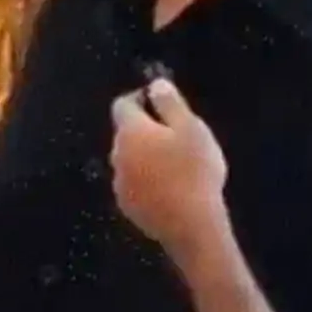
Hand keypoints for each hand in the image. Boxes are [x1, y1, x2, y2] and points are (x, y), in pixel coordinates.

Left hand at [110, 79, 228, 260]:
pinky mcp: (127, 206)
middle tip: (177, 137)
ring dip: (145, 157)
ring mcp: (119, 182)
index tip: (162, 103)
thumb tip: (155, 85)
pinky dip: (146, 180)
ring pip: (129, 160)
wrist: (191, 226)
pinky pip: (134, 183)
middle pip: (126, 133)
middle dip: (146, 129)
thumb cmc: (194, 171)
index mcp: (130, 132)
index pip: (122, 104)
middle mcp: (117, 154)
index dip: (140, 99)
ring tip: (177, 165)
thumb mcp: (191, 129)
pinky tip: (170, 189)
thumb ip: (170, 103)